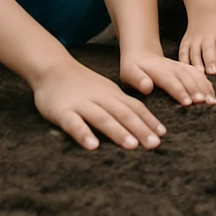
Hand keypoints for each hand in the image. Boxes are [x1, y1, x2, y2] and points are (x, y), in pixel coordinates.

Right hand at [32, 58, 167, 150]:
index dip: (149, 120)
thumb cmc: (82, 85)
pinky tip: (93, 147)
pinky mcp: (63, 112)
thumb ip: (120, 105)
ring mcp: (82, 104)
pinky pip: (74, 124)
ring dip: (119, 132)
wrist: (53, 68)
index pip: (135, 107)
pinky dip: (84, 134)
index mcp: (113, 94)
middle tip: (155, 144)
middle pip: (125, 113)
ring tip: (133, 146)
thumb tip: (140, 123)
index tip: (163, 134)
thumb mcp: (105, 91)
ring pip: (103, 118)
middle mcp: (101, 98)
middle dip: (141, 129)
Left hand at [120, 47, 215, 106]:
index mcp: (159, 70)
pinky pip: (199, 74)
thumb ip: (138, 80)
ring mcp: (181, 66)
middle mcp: (173, 67)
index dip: (180, 91)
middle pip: (187, 77)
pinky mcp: (186, 68)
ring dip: (205, 87)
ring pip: (196, 75)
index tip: (188, 103)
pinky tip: (211, 94)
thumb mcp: (129, 73)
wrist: (142, 53)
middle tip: (206, 103)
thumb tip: (147, 87)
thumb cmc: (133, 69)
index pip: (171, 81)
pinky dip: (207, 84)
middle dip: (197, 90)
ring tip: (212, 101)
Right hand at [180, 4, 215, 75]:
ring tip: (201, 74)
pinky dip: (184, 62)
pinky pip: (183, 52)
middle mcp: (211, 35)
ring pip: (196, 51)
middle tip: (215, 72)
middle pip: (211, 48)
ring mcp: (197, 38)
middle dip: (212, 60)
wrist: (209, 8)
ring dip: (198, 62)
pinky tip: (186, 72)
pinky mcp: (186, 42)